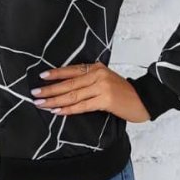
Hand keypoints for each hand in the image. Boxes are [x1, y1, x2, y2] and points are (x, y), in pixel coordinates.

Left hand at [31, 61, 150, 122]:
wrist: (143, 99)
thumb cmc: (123, 92)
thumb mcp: (106, 79)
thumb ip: (89, 79)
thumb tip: (67, 87)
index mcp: (96, 68)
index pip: (71, 70)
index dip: (55, 74)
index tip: (41, 77)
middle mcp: (97, 74)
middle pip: (69, 83)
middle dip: (49, 89)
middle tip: (35, 94)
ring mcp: (102, 87)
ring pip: (73, 95)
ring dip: (55, 100)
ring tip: (42, 104)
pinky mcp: (105, 100)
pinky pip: (82, 105)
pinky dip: (68, 109)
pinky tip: (58, 111)